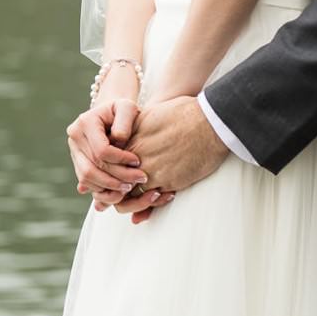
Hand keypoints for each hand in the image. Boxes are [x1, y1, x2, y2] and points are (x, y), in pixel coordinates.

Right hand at [66, 98, 148, 207]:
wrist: (112, 115)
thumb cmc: (123, 111)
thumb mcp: (128, 107)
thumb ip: (125, 120)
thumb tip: (118, 140)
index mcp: (85, 122)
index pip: (101, 150)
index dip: (121, 159)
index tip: (138, 161)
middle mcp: (74, 137)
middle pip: (93, 167)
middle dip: (118, 177)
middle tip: (139, 179)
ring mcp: (74, 151)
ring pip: (87, 178)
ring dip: (110, 187)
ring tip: (129, 187)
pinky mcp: (77, 162)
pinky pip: (86, 182)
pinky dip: (103, 189)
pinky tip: (120, 190)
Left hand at [113, 95, 227, 223]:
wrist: (208, 122)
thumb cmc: (181, 113)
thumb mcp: (149, 115)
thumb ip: (133, 129)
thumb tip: (123, 137)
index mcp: (130, 140)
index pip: (108, 164)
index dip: (108, 174)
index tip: (114, 178)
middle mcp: (137, 158)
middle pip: (116, 182)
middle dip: (115, 192)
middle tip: (120, 196)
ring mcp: (153, 171)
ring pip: (132, 196)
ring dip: (135, 201)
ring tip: (142, 199)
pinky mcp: (170, 182)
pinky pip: (153, 199)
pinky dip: (153, 202)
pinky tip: (160, 197)